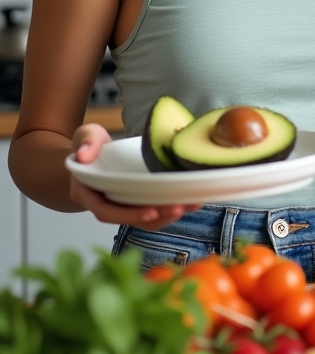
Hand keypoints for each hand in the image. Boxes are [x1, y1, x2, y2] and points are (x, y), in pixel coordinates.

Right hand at [69, 124, 199, 229]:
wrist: (90, 153)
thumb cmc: (88, 144)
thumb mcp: (85, 135)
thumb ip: (85, 141)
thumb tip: (84, 154)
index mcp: (88, 193)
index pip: (107, 211)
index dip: (129, 214)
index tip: (152, 212)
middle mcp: (104, 204)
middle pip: (131, 217)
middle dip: (157, 216)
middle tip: (181, 208)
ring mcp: (121, 204)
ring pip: (144, 217)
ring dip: (168, 214)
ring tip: (192, 205)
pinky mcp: (135, 200)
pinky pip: (152, 208)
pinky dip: (170, 207)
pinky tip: (190, 201)